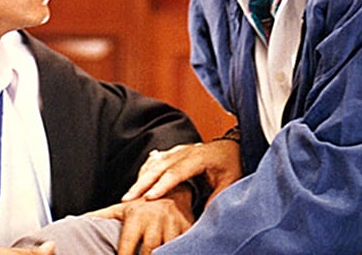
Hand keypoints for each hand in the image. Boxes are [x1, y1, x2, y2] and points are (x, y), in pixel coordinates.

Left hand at [86, 186, 193, 254]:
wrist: (173, 189)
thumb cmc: (143, 203)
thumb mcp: (123, 208)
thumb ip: (103, 216)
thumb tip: (78, 221)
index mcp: (136, 217)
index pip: (127, 247)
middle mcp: (155, 220)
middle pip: (148, 252)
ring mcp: (173, 225)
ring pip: (166, 250)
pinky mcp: (187, 228)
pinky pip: (183, 245)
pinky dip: (177, 250)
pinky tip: (170, 253)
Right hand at [122, 141, 241, 204]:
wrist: (233, 147)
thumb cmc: (232, 164)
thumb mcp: (231, 181)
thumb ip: (217, 197)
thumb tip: (204, 215)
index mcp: (199, 157)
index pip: (176, 172)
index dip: (162, 185)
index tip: (149, 197)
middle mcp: (185, 151)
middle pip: (159, 167)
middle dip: (142, 183)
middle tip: (128, 198)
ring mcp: (178, 150)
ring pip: (154, 164)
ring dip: (140, 179)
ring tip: (128, 195)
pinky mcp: (174, 153)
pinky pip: (155, 161)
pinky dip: (145, 170)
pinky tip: (137, 179)